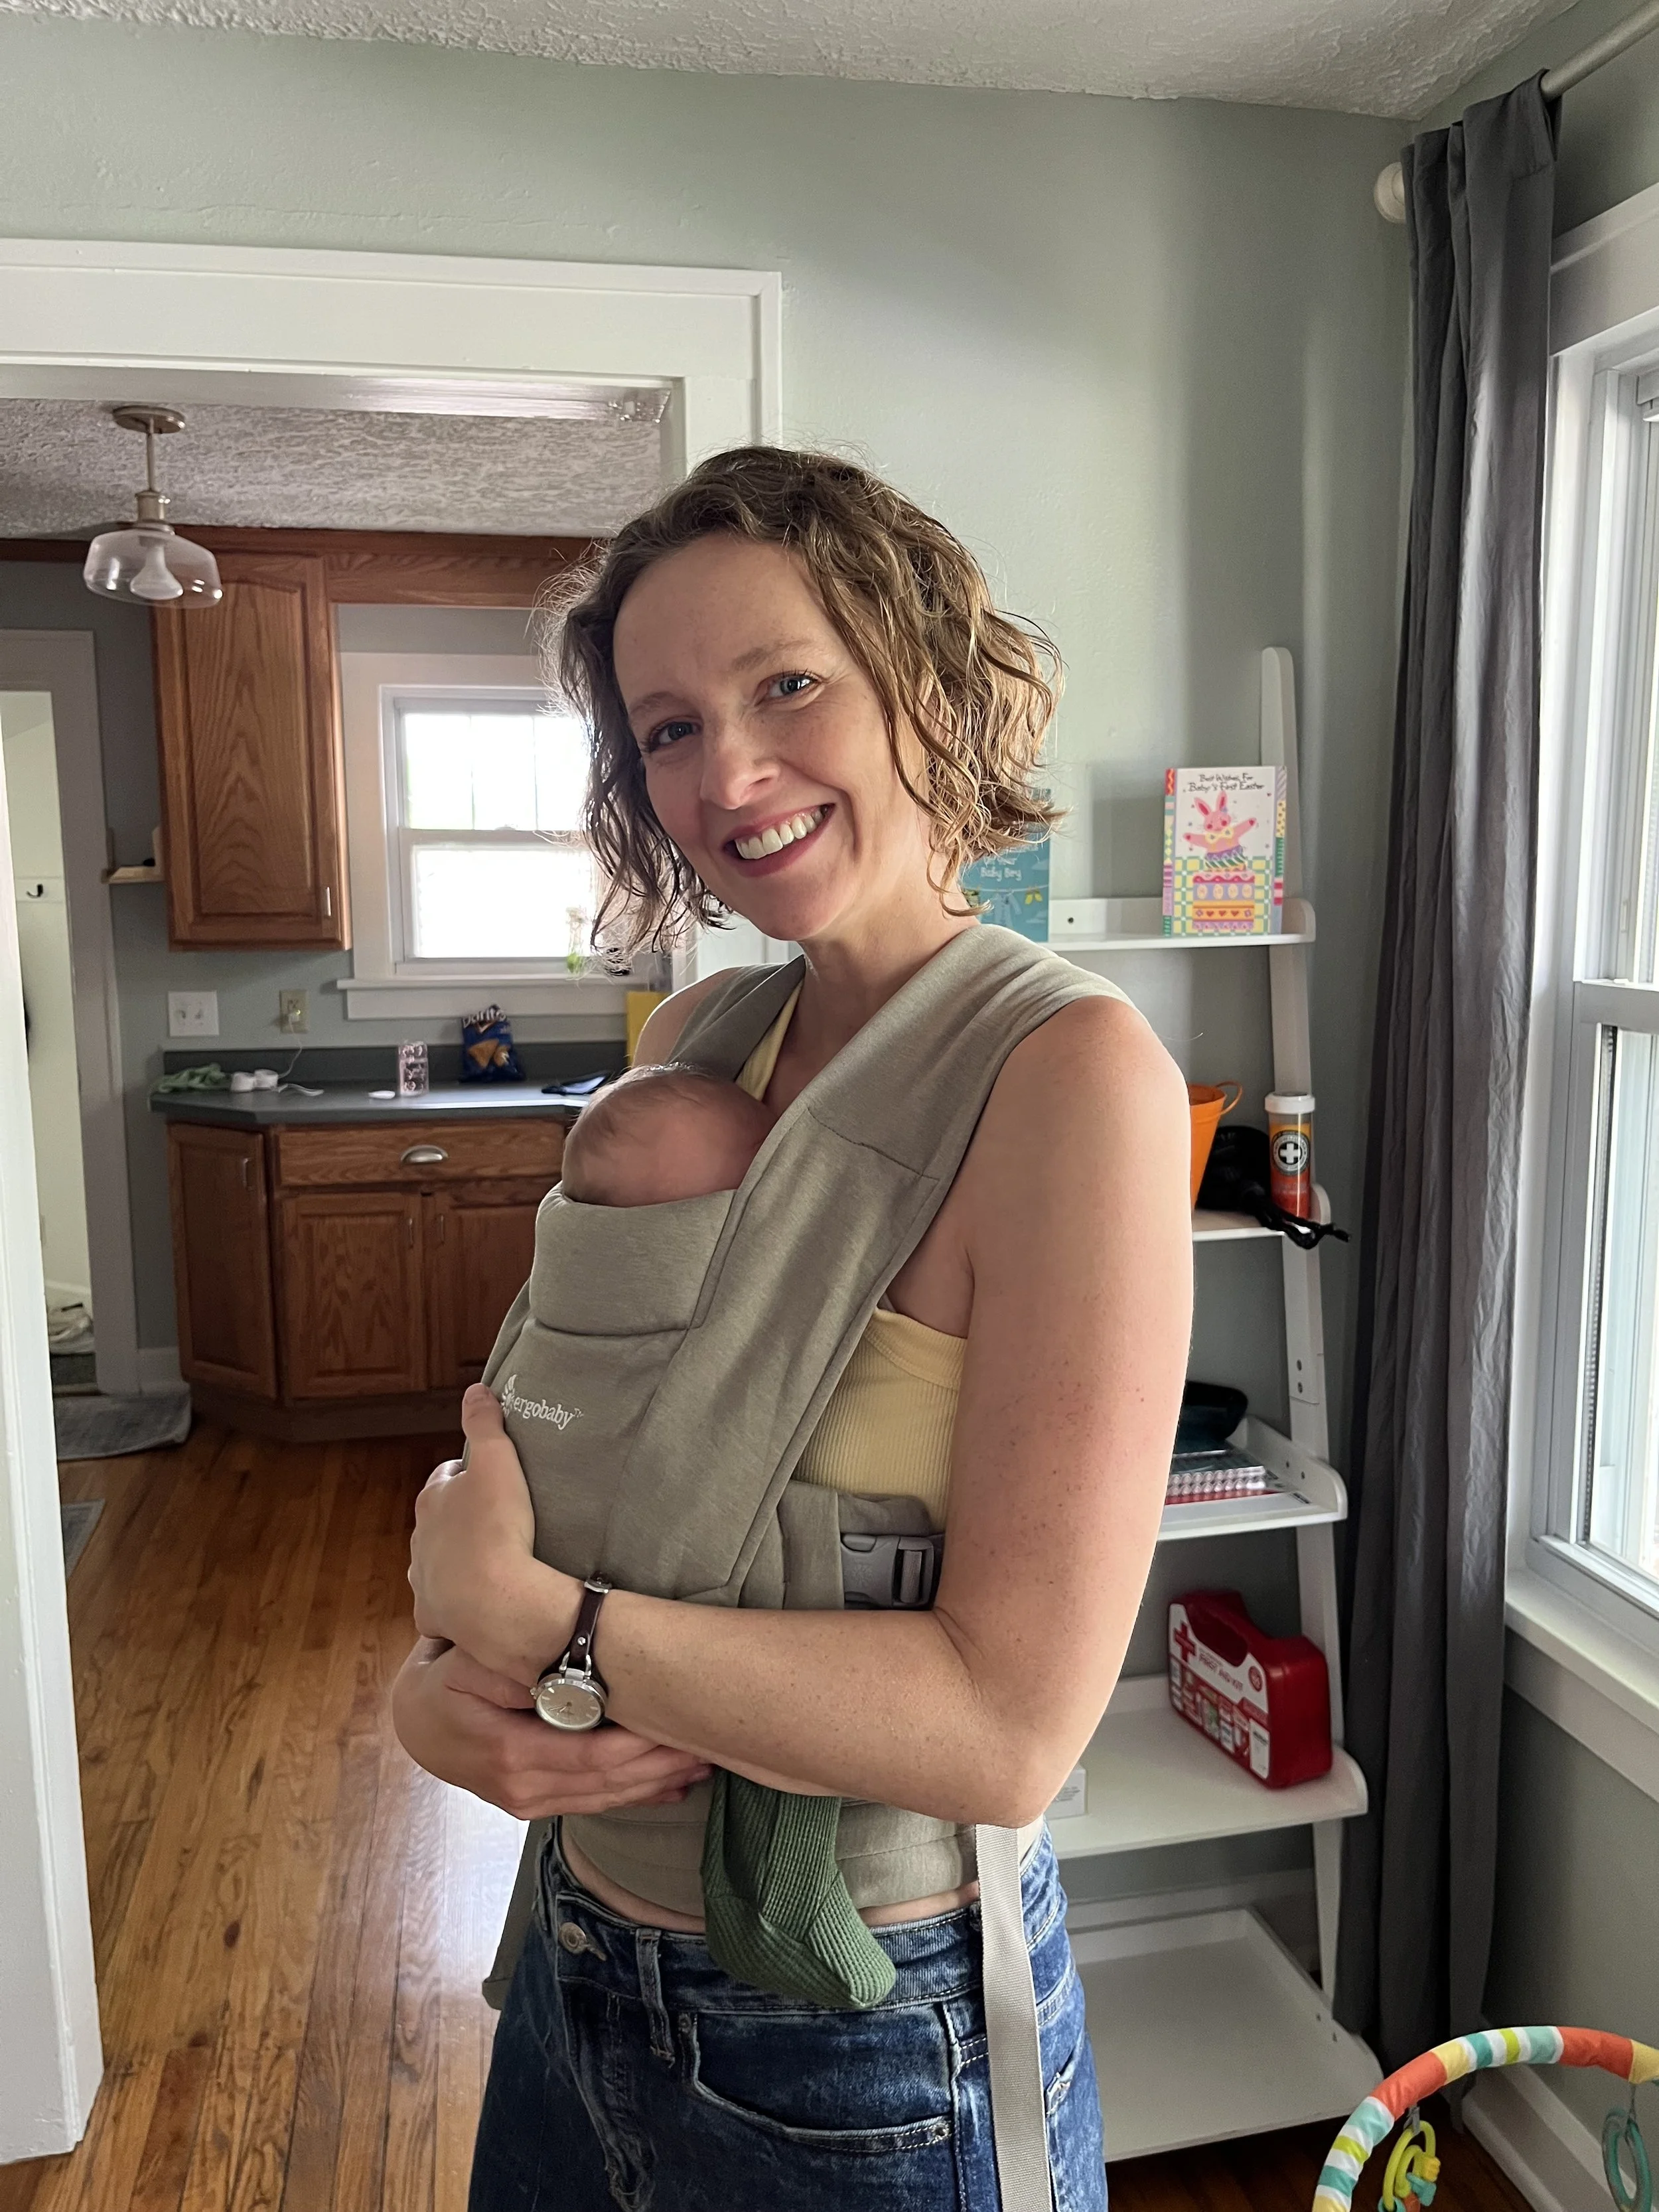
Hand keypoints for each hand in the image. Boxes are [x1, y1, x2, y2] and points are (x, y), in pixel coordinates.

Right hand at [391, 1638, 712, 1820]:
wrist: (414, 1719)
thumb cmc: (445, 1679)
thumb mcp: (467, 1661)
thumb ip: (512, 1670)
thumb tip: (559, 1677)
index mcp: (510, 1755)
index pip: (591, 1757)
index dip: (641, 1747)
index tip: (682, 1727)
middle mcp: (522, 1789)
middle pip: (606, 1783)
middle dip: (661, 1766)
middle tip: (712, 1745)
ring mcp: (527, 1802)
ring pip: (604, 1799)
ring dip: (656, 1784)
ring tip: (703, 1764)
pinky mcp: (534, 1803)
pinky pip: (591, 1803)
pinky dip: (634, 1795)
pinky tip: (671, 1787)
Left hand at [408, 1386, 579, 1681]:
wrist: (497, 1602)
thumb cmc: (497, 1530)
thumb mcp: (498, 1463)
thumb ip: (485, 1424)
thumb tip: (475, 1390)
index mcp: (431, 1500)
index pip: (446, 1477)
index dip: (469, 1476)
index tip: (492, 1480)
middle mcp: (418, 1540)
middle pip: (439, 1521)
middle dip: (460, 1519)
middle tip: (497, 1520)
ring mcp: (422, 1580)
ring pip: (435, 1563)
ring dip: (455, 1560)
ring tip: (490, 1562)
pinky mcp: (431, 1616)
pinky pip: (439, 1606)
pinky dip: (453, 1602)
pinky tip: (476, 1602)